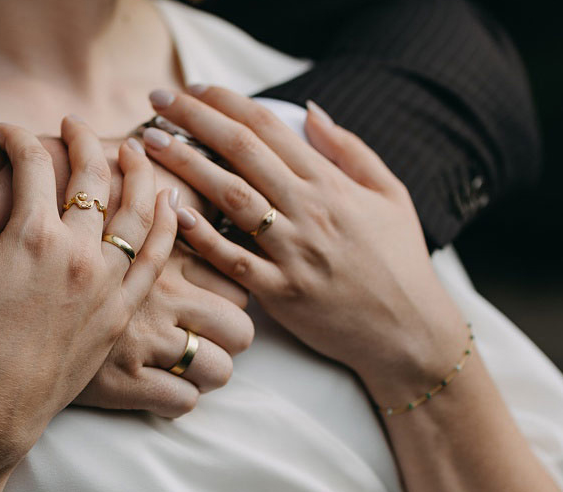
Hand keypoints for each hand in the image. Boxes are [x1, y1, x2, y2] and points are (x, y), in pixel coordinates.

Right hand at [0, 133, 231, 417]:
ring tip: (136, 151)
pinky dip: (167, 225)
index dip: (18, 139)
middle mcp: (78, 254)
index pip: (33, 164)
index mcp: (31, 235)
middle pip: (94, 177)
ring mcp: (106, 285)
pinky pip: (156, 260)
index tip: (8, 131)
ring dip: (140, 173)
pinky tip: (169, 205)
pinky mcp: (120, 316)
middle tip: (73, 125)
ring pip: (139, 212)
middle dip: (83, 140)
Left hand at [142, 86, 468, 403]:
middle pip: (241, 152)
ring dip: (187, 166)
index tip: (193, 88)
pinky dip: (204, 236)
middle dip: (194, 120)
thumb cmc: (400, 261)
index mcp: (332, 184)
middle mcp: (310, 211)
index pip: (268, 128)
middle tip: (157, 100)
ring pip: (231, 198)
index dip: (226, 102)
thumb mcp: (391, 194)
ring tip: (151, 144)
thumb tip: (309, 111)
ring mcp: (294, 252)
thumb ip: (350, 150)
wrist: (410, 331)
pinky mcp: (282, 293)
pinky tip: (175, 212)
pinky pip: (235, 260)